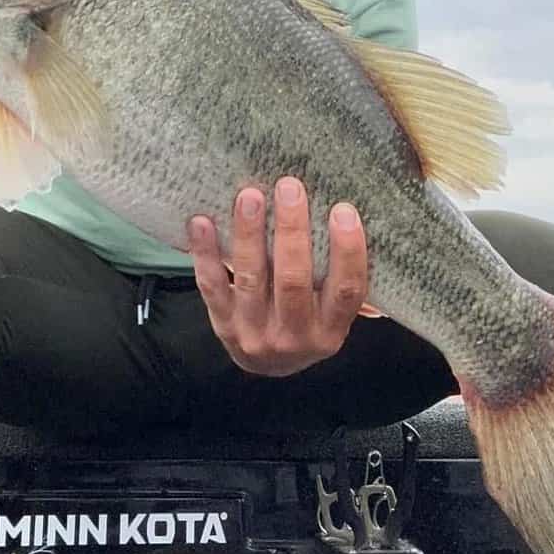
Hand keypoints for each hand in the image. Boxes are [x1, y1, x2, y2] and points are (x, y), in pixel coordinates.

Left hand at [189, 176, 367, 376]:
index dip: (348, 250)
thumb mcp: (332, 310)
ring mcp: (255, 332)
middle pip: (294, 281)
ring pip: (251, 279)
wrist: (270, 366)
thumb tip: (351, 212)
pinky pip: (212, 285)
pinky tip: (202, 222)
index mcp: (331, 330)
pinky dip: (205, 253)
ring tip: (250, 196)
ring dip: (250, 234)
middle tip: (289, 187)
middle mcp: (294, 336)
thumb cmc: (308, 320)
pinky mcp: (223, 324)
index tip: (343, 210)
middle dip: (292, 231)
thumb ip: (339, 274)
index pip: (347, 290)